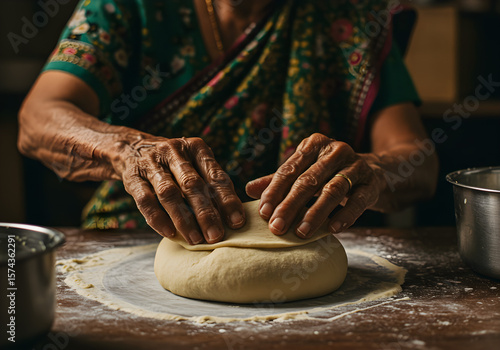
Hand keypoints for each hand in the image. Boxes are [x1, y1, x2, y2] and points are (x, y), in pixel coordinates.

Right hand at [113, 136, 244, 243]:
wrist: (132, 148)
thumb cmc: (175, 164)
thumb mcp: (194, 164)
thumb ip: (210, 185)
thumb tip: (232, 218)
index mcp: (196, 148)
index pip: (216, 176)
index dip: (227, 200)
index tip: (236, 223)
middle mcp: (174, 151)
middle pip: (193, 185)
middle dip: (206, 213)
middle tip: (216, 236)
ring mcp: (151, 163)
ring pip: (169, 193)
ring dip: (183, 219)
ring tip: (195, 239)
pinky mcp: (133, 177)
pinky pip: (145, 200)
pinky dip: (158, 218)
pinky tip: (170, 233)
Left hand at [245, 133, 385, 237]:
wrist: (371, 172)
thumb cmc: (328, 173)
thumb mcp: (303, 172)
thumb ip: (278, 180)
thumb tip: (249, 189)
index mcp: (313, 145)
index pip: (289, 170)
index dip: (274, 192)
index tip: (263, 213)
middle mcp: (335, 150)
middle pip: (308, 180)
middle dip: (290, 206)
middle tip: (277, 227)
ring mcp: (356, 165)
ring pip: (332, 190)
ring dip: (315, 213)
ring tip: (301, 232)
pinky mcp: (371, 182)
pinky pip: (358, 200)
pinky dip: (345, 215)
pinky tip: (333, 229)